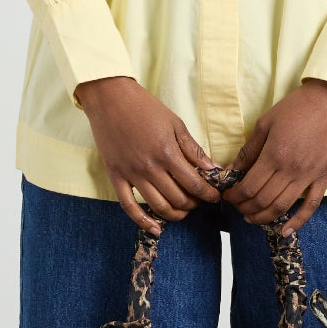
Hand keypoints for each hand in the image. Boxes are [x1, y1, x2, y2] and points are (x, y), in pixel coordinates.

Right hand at [74, 76, 224, 233]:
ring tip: (184, 210)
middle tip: (199, 200)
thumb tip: (213, 170)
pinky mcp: (116, 176)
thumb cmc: (145, 108)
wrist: (110, 98)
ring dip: (176, 214)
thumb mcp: (175, 124)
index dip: (208, 194)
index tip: (216, 196)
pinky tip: (156, 229)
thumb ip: (193, 150)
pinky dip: (143, 221)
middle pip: (178, 199)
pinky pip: (128, 206)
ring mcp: (131, 174)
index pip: (194, 184)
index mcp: (167, 153)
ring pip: (158, 206)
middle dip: (194, 204)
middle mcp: (149, 167)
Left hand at [220, 79, 326, 233]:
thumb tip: (232, 170)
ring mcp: (310, 176)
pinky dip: (297, 222)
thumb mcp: (265, 123)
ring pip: (283, 207)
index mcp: (274, 155)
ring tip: (252, 218)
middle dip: (245, 208)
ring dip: (264, 218)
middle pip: (263, 201)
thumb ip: (249, 150)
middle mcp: (291, 170)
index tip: (228, 196)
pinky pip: (311, 206)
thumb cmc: (296, 108)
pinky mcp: (324, 178)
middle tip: (237, 207)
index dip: (235, 196)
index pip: (248, 187)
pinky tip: (285, 231)